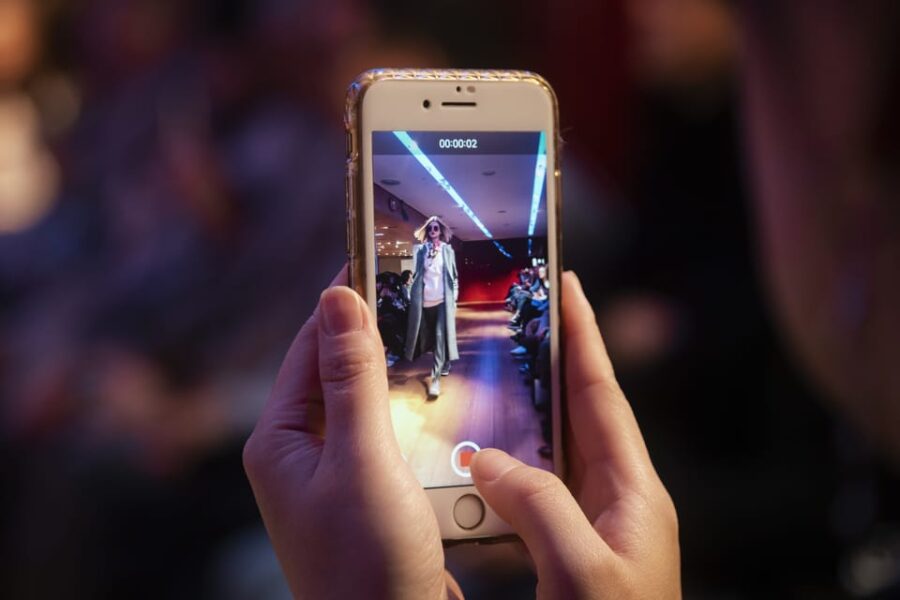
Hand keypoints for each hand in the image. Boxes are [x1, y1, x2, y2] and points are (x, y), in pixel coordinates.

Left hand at [243, 268, 456, 599]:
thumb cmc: (367, 564)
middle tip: (422, 291)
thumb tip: (338, 295)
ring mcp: (334, 476)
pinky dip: (414, 413)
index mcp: (281, 439)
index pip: (312, 345)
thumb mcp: (362, 460)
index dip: (346, 299)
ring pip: (368, 402)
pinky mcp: (367, 494)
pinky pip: (388, 436)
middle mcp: (300, 453)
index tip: (382, 254)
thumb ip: (353, 377)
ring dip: (400, 374)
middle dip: (378, 333)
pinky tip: (445, 400)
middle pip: (339, 370)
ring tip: (438, 335)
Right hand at [471, 271, 680, 598]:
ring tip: (492, 377)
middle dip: (553, 361)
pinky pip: (539, 492)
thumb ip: (537, 506)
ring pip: (556, 451)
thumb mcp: (580, 572)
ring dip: (525, 415)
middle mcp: (619, 498)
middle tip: (520, 316)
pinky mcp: (574, 548)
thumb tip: (488, 462)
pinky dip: (510, 471)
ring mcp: (597, 523)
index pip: (603, 394)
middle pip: (581, 412)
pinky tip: (480, 465)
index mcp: (635, 492)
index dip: (585, 336)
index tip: (568, 284)